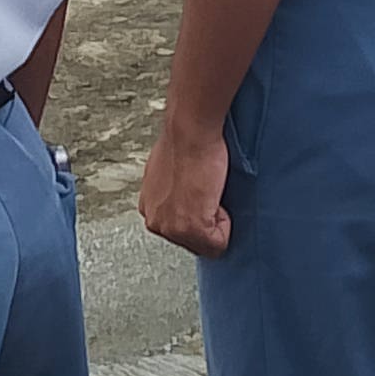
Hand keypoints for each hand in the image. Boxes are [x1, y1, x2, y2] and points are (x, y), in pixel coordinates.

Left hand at [138, 123, 232, 258]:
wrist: (190, 131)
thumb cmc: (184, 142)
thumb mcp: (167, 172)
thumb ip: (171, 194)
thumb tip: (185, 199)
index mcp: (149, 208)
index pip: (179, 231)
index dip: (199, 213)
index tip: (200, 192)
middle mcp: (155, 222)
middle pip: (193, 242)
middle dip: (207, 220)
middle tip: (206, 190)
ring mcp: (172, 228)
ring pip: (207, 244)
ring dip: (216, 220)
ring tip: (209, 190)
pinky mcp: (192, 228)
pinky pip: (219, 243)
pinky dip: (225, 223)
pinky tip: (214, 195)